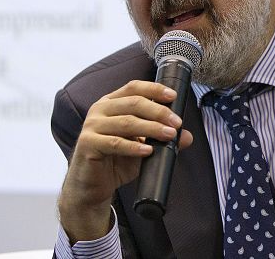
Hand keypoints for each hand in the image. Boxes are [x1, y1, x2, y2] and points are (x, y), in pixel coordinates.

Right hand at [58, 80, 193, 241]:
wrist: (92, 186)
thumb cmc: (116, 161)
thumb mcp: (143, 146)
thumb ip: (162, 139)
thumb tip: (187, 136)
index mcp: (112, 102)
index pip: (134, 88)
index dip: (154, 89)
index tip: (173, 97)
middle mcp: (100, 109)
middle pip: (133, 103)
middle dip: (159, 112)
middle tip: (176, 123)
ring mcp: (92, 126)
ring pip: (126, 122)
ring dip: (151, 128)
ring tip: (168, 135)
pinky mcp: (87, 144)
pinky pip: (114, 143)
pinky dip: (134, 146)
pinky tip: (147, 150)